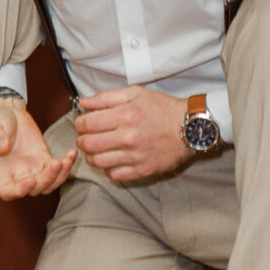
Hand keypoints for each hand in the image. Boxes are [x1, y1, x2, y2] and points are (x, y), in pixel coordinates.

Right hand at [0, 96, 76, 199]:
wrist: (7, 113)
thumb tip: (3, 146)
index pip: (8, 191)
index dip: (19, 191)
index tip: (29, 181)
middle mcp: (17, 176)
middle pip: (34, 190)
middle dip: (45, 180)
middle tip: (53, 165)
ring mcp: (33, 169)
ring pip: (49, 183)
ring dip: (59, 176)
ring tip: (65, 161)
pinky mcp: (44, 159)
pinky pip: (58, 168)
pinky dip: (67, 164)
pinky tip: (72, 154)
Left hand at [75, 84, 190, 183]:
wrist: (190, 128)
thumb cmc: (163, 109)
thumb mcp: (136, 93)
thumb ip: (107, 97)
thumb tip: (83, 102)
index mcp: (125, 115)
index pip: (87, 123)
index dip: (78, 124)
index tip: (81, 124)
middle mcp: (128, 137)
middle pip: (88, 144)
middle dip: (81, 141)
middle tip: (85, 138)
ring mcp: (135, 156)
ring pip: (98, 162)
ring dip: (91, 156)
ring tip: (96, 150)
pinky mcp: (142, 170)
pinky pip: (114, 175)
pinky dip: (107, 169)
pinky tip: (111, 160)